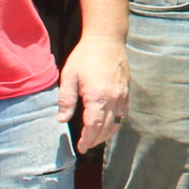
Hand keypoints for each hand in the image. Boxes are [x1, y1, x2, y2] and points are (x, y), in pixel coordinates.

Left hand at [61, 34, 130, 152]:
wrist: (107, 40)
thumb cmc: (85, 56)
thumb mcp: (69, 76)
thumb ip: (66, 100)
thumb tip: (62, 120)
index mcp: (97, 96)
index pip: (94, 126)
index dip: (87, 139)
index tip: (81, 148)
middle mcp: (113, 98)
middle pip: (107, 128)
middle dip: (95, 140)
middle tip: (85, 146)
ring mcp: (122, 96)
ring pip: (117, 123)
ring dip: (106, 135)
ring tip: (94, 139)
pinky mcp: (126, 92)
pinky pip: (123, 114)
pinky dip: (116, 124)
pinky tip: (107, 125)